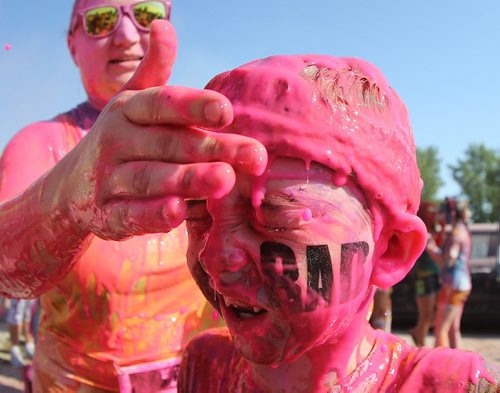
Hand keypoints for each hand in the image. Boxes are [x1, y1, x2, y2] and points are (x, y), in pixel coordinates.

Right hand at [45, 20, 266, 240]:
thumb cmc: (122, 138)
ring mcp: (108, 180)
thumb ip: (154, 70)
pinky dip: (152, 215)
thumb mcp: (132, 102)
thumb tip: (165, 25)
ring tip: (225, 180)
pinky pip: (130, 215)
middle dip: (212, 149)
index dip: (194, 106)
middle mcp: (115, 141)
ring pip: (151, 178)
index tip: (228, 112)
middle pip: (168, 143)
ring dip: (188, 180)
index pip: (161, 103)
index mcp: (126, 110)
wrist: (72, 187)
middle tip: (255, 156)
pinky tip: (179, 212)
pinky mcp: (106, 215)